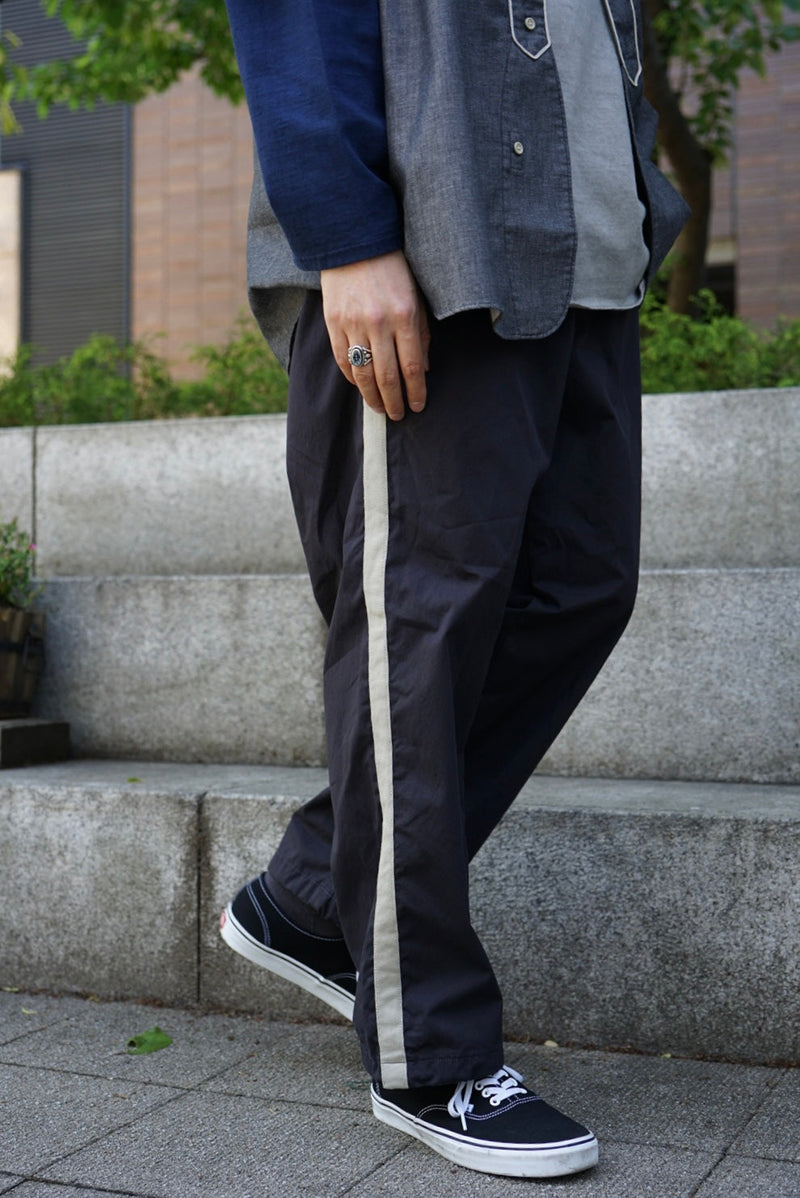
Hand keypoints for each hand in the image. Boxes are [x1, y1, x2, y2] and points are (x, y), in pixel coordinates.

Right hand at [320, 250, 429, 420]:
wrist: (354, 241)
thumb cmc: (392, 269)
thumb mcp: (416, 296)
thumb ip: (421, 333)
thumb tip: (424, 369)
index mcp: (404, 315)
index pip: (413, 366)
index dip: (417, 391)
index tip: (418, 405)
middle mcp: (379, 322)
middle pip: (388, 376)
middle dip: (395, 401)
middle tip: (399, 415)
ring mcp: (353, 324)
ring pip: (364, 373)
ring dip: (373, 397)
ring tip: (380, 408)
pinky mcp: (333, 323)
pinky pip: (343, 360)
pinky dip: (353, 378)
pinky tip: (361, 386)